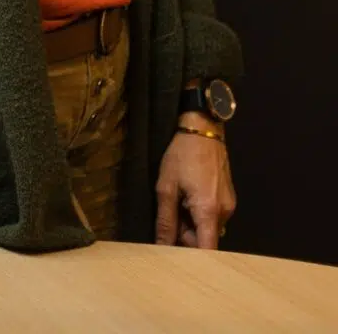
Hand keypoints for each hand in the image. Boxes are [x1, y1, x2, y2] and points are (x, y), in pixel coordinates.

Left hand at [155, 114, 236, 248]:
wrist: (202, 129)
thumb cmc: (181, 155)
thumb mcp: (166, 187)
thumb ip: (165, 220)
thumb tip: (161, 246)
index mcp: (208, 211)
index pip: (207, 250)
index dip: (193, 260)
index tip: (177, 261)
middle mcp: (224, 212)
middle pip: (205, 239)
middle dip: (186, 235)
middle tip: (170, 215)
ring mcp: (229, 205)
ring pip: (208, 228)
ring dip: (192, 223)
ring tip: (179, 200)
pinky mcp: (229, 198)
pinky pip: (213, 216)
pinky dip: (200, 214)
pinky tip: (189, 196)